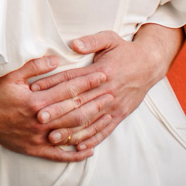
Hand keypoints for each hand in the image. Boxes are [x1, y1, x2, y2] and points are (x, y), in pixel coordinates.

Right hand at [0, 56, 108, 161]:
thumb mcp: (11, 75)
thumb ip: (34, 66)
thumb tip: (55, 59)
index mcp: (35, 101)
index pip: (68, 90)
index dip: (87, 81)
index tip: (102, 74)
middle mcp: (40, 121)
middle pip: (75, 111)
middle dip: (96, 101)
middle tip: (112, 92)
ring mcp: (38, 137)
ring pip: (71, 132)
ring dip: (91, 124)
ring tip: (107, 116)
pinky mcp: (35, 149)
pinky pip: (59, 154)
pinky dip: (76, 154)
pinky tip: (89, 150)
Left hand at [30, 30, 169, 150]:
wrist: (150, 64)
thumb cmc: (125, 50)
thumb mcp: (110, 39)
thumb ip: (92, 41)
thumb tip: (74, 44)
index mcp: (101, 71)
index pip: (72, 79)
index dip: (52, 84)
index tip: (35, 89)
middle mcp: (107, 91)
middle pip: (78, 103)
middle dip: (57, 111)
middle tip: (39, 118)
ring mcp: (114, 105)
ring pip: (90, 120)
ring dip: (71, 130)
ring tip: (53, 137)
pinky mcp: (120, 114)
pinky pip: (106, 130)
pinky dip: (93, 139)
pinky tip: (79, 147)